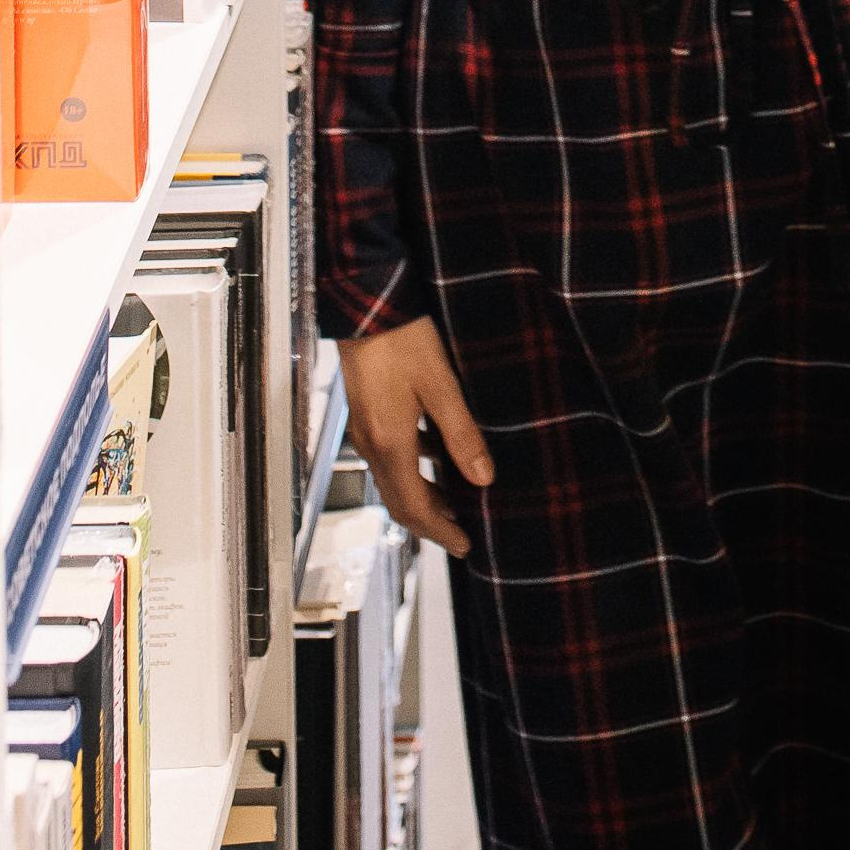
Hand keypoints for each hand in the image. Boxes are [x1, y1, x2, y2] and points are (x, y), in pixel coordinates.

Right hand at [339, 316, 493, 558]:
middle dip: (430, 521)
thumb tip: (484, 478)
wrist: (366, 304)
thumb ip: (461, 433)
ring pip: (392, 479)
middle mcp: (372, 443)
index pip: (413, 506)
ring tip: (453, 500)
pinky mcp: (366, 411)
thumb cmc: (403, 339)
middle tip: (459, 533)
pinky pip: (389, 455)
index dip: (439, 530)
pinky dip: (412, 467)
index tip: (464, 545)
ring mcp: (365, 428)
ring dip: (421, 496)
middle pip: (399, 500)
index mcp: (390, 443)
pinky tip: (433, 452)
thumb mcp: (440, 384)